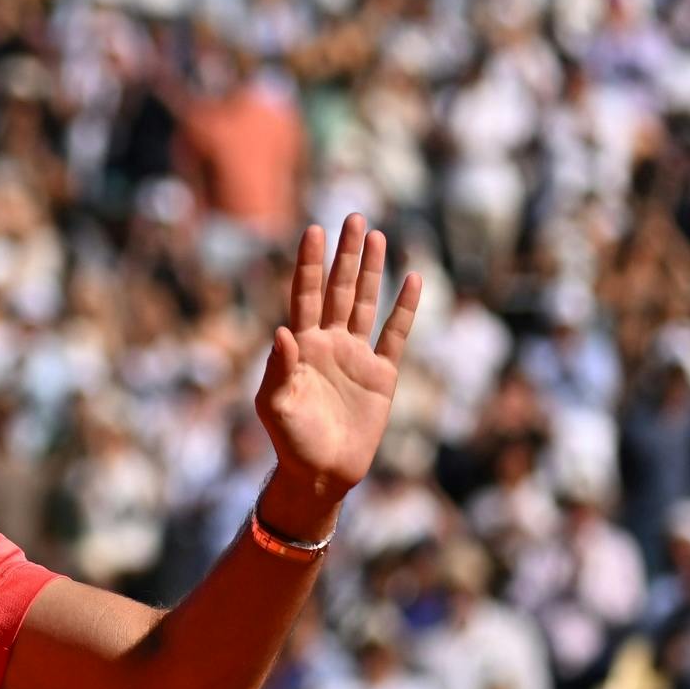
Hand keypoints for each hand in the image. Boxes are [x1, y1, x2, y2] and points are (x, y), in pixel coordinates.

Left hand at [254, 215, 420, 537]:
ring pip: (364, 302)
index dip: (309, 263)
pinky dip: (405, 308)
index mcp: (300, 345)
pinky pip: (396, 334)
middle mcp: (328, 342)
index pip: (304, 294)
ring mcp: (356, 355)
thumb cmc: (289, 440)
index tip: (314, 230)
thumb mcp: (276, 405)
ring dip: (371, 270)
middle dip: (345, 254)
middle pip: (337, 288)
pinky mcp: (382, 374)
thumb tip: (281, 331)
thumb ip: (279, 368)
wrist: (321, 472)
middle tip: (353, 216)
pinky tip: (413, 279)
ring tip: (376, 234)